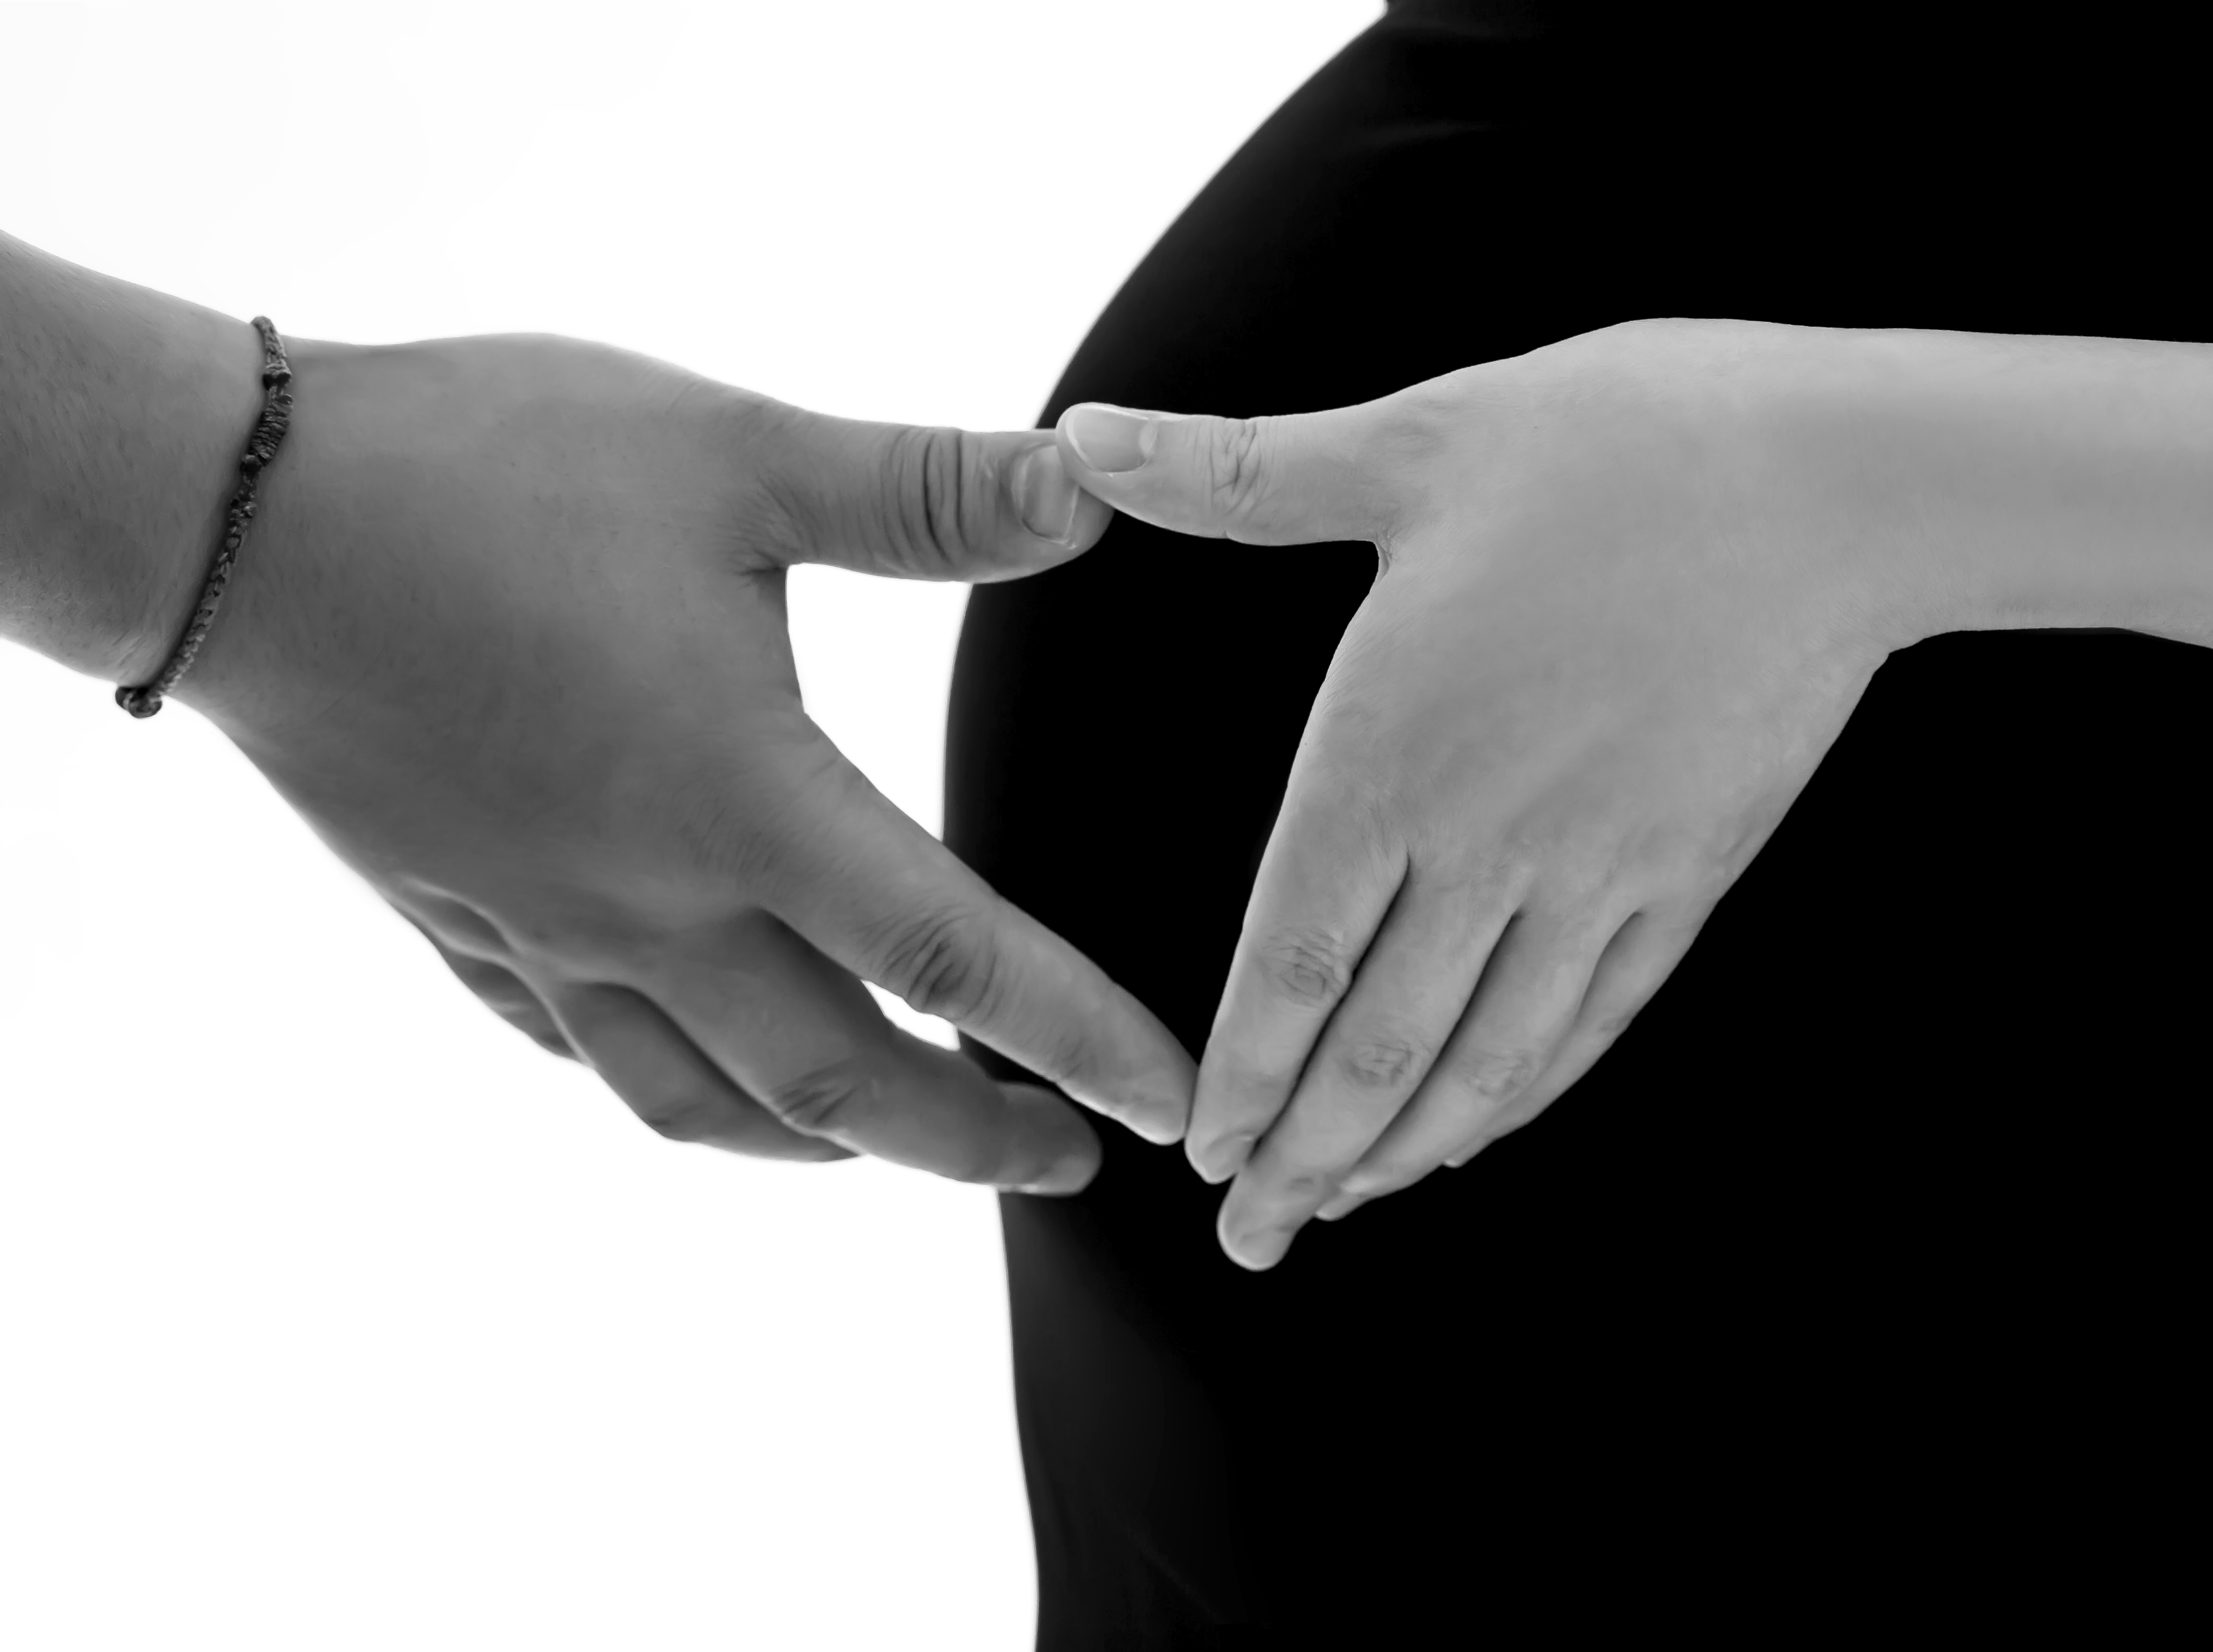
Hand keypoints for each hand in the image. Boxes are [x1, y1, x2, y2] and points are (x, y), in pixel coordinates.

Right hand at [180, 332, 1192, 1188]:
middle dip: (967, 1141)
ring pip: (702, 1099)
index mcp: (740, 801)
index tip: (1171, 1106)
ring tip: (895, 1142)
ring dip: (821, 1140)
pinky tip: (696, 1063)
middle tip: (1062, 1162)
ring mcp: (542, 923)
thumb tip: (1096, 490)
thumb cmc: (480, 467)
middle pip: (840, 1081)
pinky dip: (664, 1078)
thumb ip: (921, 491)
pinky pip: (574, 1045)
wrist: (228, 508)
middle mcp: (647, 900)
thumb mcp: (731, 455)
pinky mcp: (453, 910)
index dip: (1080, 1038)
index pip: (956, 958)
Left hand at [1055, 320, 1937, 1263]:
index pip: (1287, 962)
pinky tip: (1482, 1132)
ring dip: (1406, 1149)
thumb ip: (1240, 473)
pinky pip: (1592, 1019)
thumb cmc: (1619, 440)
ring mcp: (1598, 871)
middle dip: (1304, 1158)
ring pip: (1485, 1059)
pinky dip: (1526, 1093)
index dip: (1242, 1076)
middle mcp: (1486, 839)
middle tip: (1251, 1238)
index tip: (1205, 1154)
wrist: (1843, 477)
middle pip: (1376, 1047)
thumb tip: (1082, 441)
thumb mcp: (1413, 442)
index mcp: (1392, 749)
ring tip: (1350, 1207)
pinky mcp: (1688, 873)